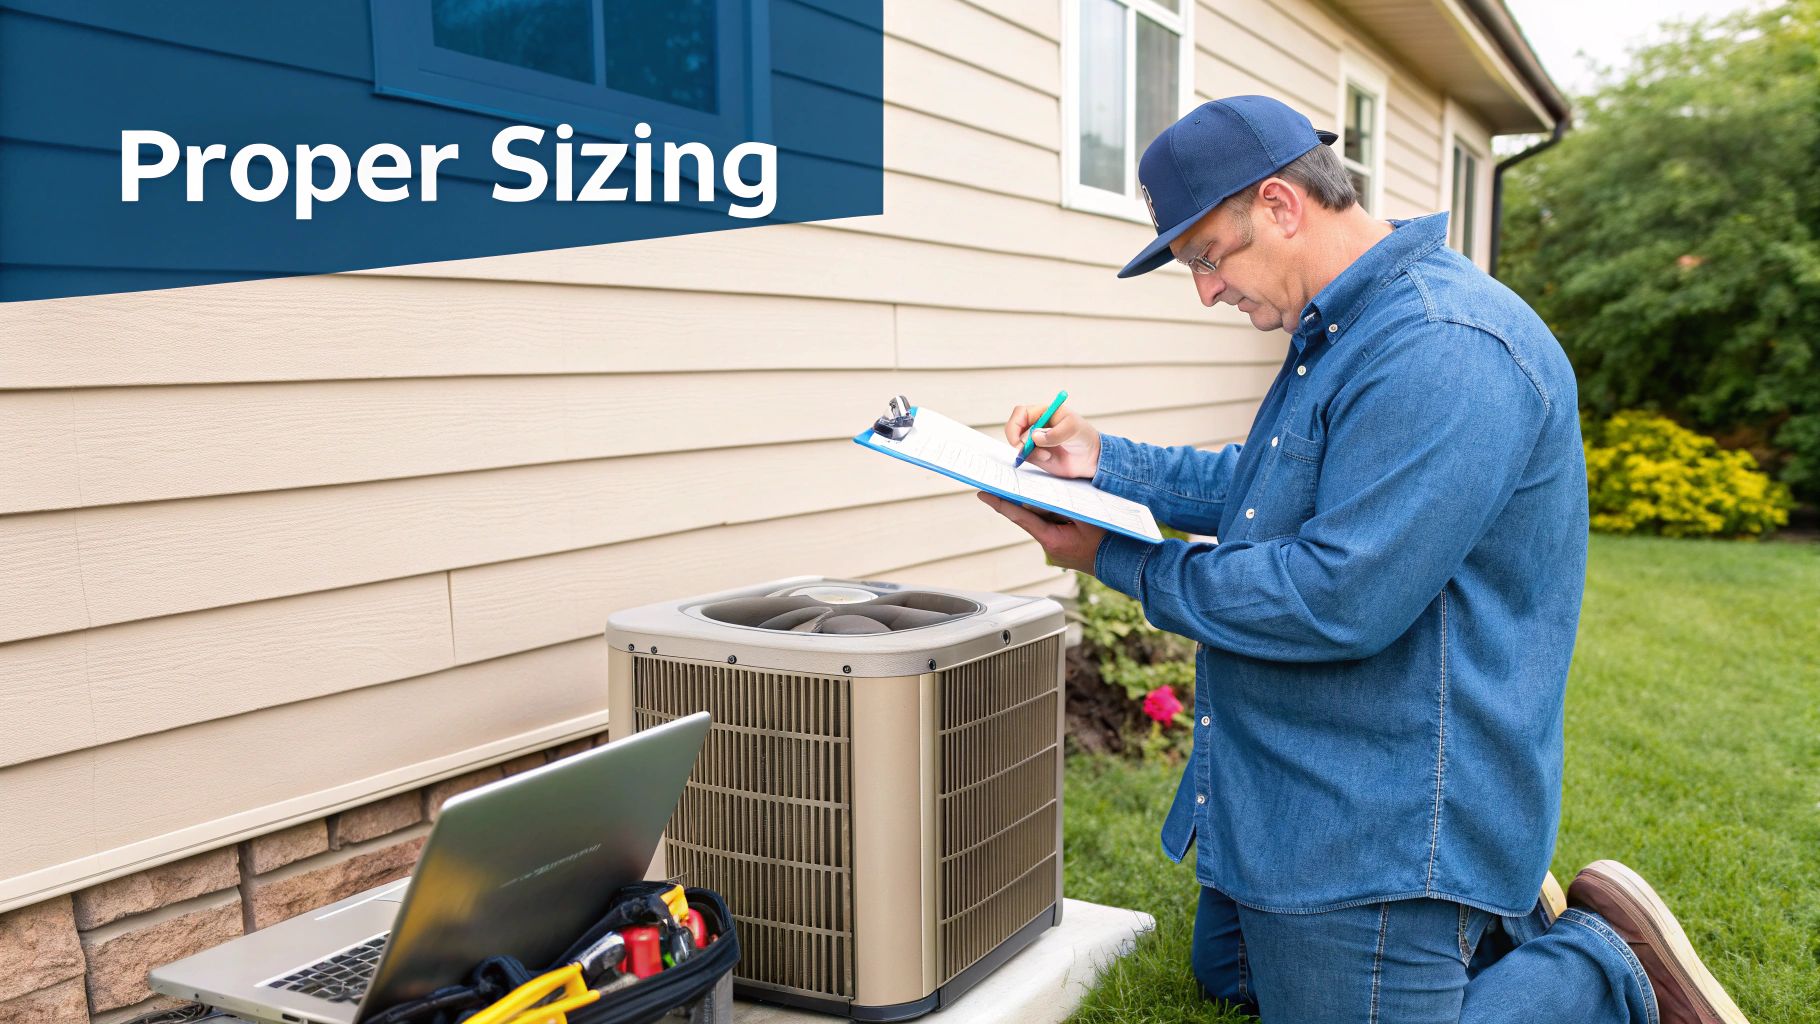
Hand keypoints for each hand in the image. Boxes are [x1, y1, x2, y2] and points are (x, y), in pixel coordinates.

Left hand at [978, 493, 1105, 574]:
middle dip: (1025, 501)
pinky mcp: (1060, 548)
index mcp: (1052, 540)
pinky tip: (1065, 511)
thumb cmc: (1110, 540)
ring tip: (1056, 500)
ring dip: (1045, 508)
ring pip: (1042, 521)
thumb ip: (1061, 505)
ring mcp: (1054, 550)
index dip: (1001, 504)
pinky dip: (1054, 516)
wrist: (1123, 562)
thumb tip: (1039, 495)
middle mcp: (1049, 548)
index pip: (1021, 517)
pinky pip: (1051, 527)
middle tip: (1010, 482)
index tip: (983, 494)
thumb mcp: (1086, 516)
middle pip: (1031, 517)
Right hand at [1004, 403, 1101, 477]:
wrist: (1091, 458)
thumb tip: (1034, 437)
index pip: (1020, 413)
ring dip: (1028, 452)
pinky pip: (1024, 457)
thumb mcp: (1073, 428)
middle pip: (1014, 429)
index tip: (1019, 440)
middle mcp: (1035, 425)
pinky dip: (1032, 459)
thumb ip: (1055, 433)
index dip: (1015, 425)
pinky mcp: (1035, 454)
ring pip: (1018, 445)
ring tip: (1047, 455)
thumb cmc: (1083, 436)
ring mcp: (1034, 440)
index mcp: (1043, 412)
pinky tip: (1048, 458)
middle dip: (1018, 442)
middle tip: (1027, 451)